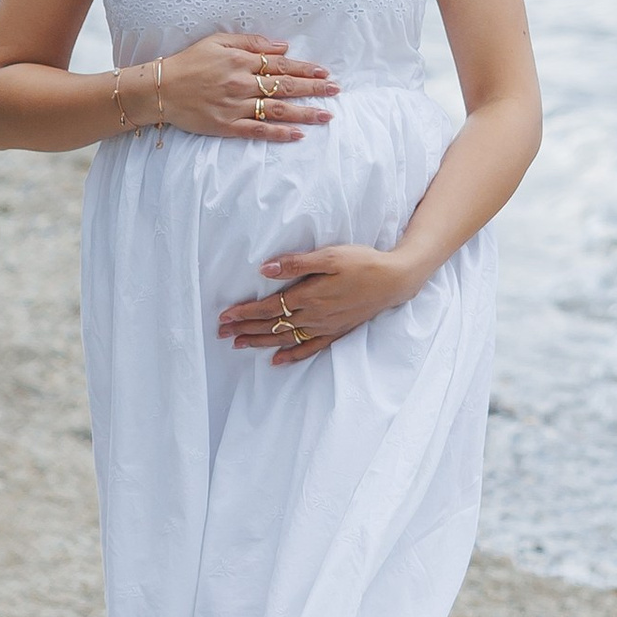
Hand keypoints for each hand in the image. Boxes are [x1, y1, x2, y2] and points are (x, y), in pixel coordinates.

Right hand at [165, 30, 337, 141]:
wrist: (160, 89)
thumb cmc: (189, 62)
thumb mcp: (219, 41)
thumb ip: (252, 43)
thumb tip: (283, 47)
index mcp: (241, 61)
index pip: (281, 65)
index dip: (306, 68)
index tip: (325, 72)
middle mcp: (242, 84)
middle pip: (285, 87)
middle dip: (313, 89)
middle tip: (336, 91)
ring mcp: (235, 107)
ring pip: (277, 110)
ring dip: (304, 113)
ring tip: (326, 115)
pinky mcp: (226, 126)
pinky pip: (258, 131)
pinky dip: (279, 134)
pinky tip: (298, 135)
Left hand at [218, 243, 414, 361]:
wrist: (395, 280)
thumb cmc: (363, 262)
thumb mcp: (330, 256)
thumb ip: (297, 264)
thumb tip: (265, 270)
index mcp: (309, 296)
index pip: (269, 307)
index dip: (245, 312)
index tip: (225, 317)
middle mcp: (314, 315)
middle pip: (273, 325)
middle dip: (245, 328)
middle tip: (222, 334)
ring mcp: (325, 326)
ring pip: (286, 338)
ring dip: (261, 342)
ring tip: (239, 345)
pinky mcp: (336, 331)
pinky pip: (309, 348)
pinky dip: (292, 355)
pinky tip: (277, 361)